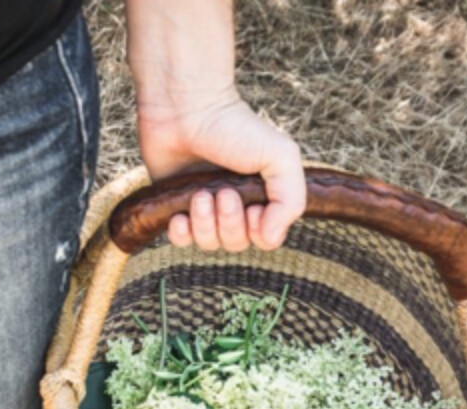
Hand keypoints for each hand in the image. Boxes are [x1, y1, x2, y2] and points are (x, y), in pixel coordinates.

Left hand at [127, 0, 304, 251]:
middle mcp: (235, 206)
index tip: (254, 207)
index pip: (266, 239)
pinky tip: (180, 215)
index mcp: (262, 197)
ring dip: (205, 224)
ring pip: (209, 243)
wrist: (187, 107)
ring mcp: (204, 207)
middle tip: (224, 192)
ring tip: (200, 194)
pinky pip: (181, 240)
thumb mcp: (281, 158)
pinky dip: (181, 233)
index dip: (260, 231)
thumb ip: (290, 201)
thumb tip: (270, 237)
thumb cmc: (237, 127)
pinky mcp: (175, 204)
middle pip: (237, 243)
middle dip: (230, 222)